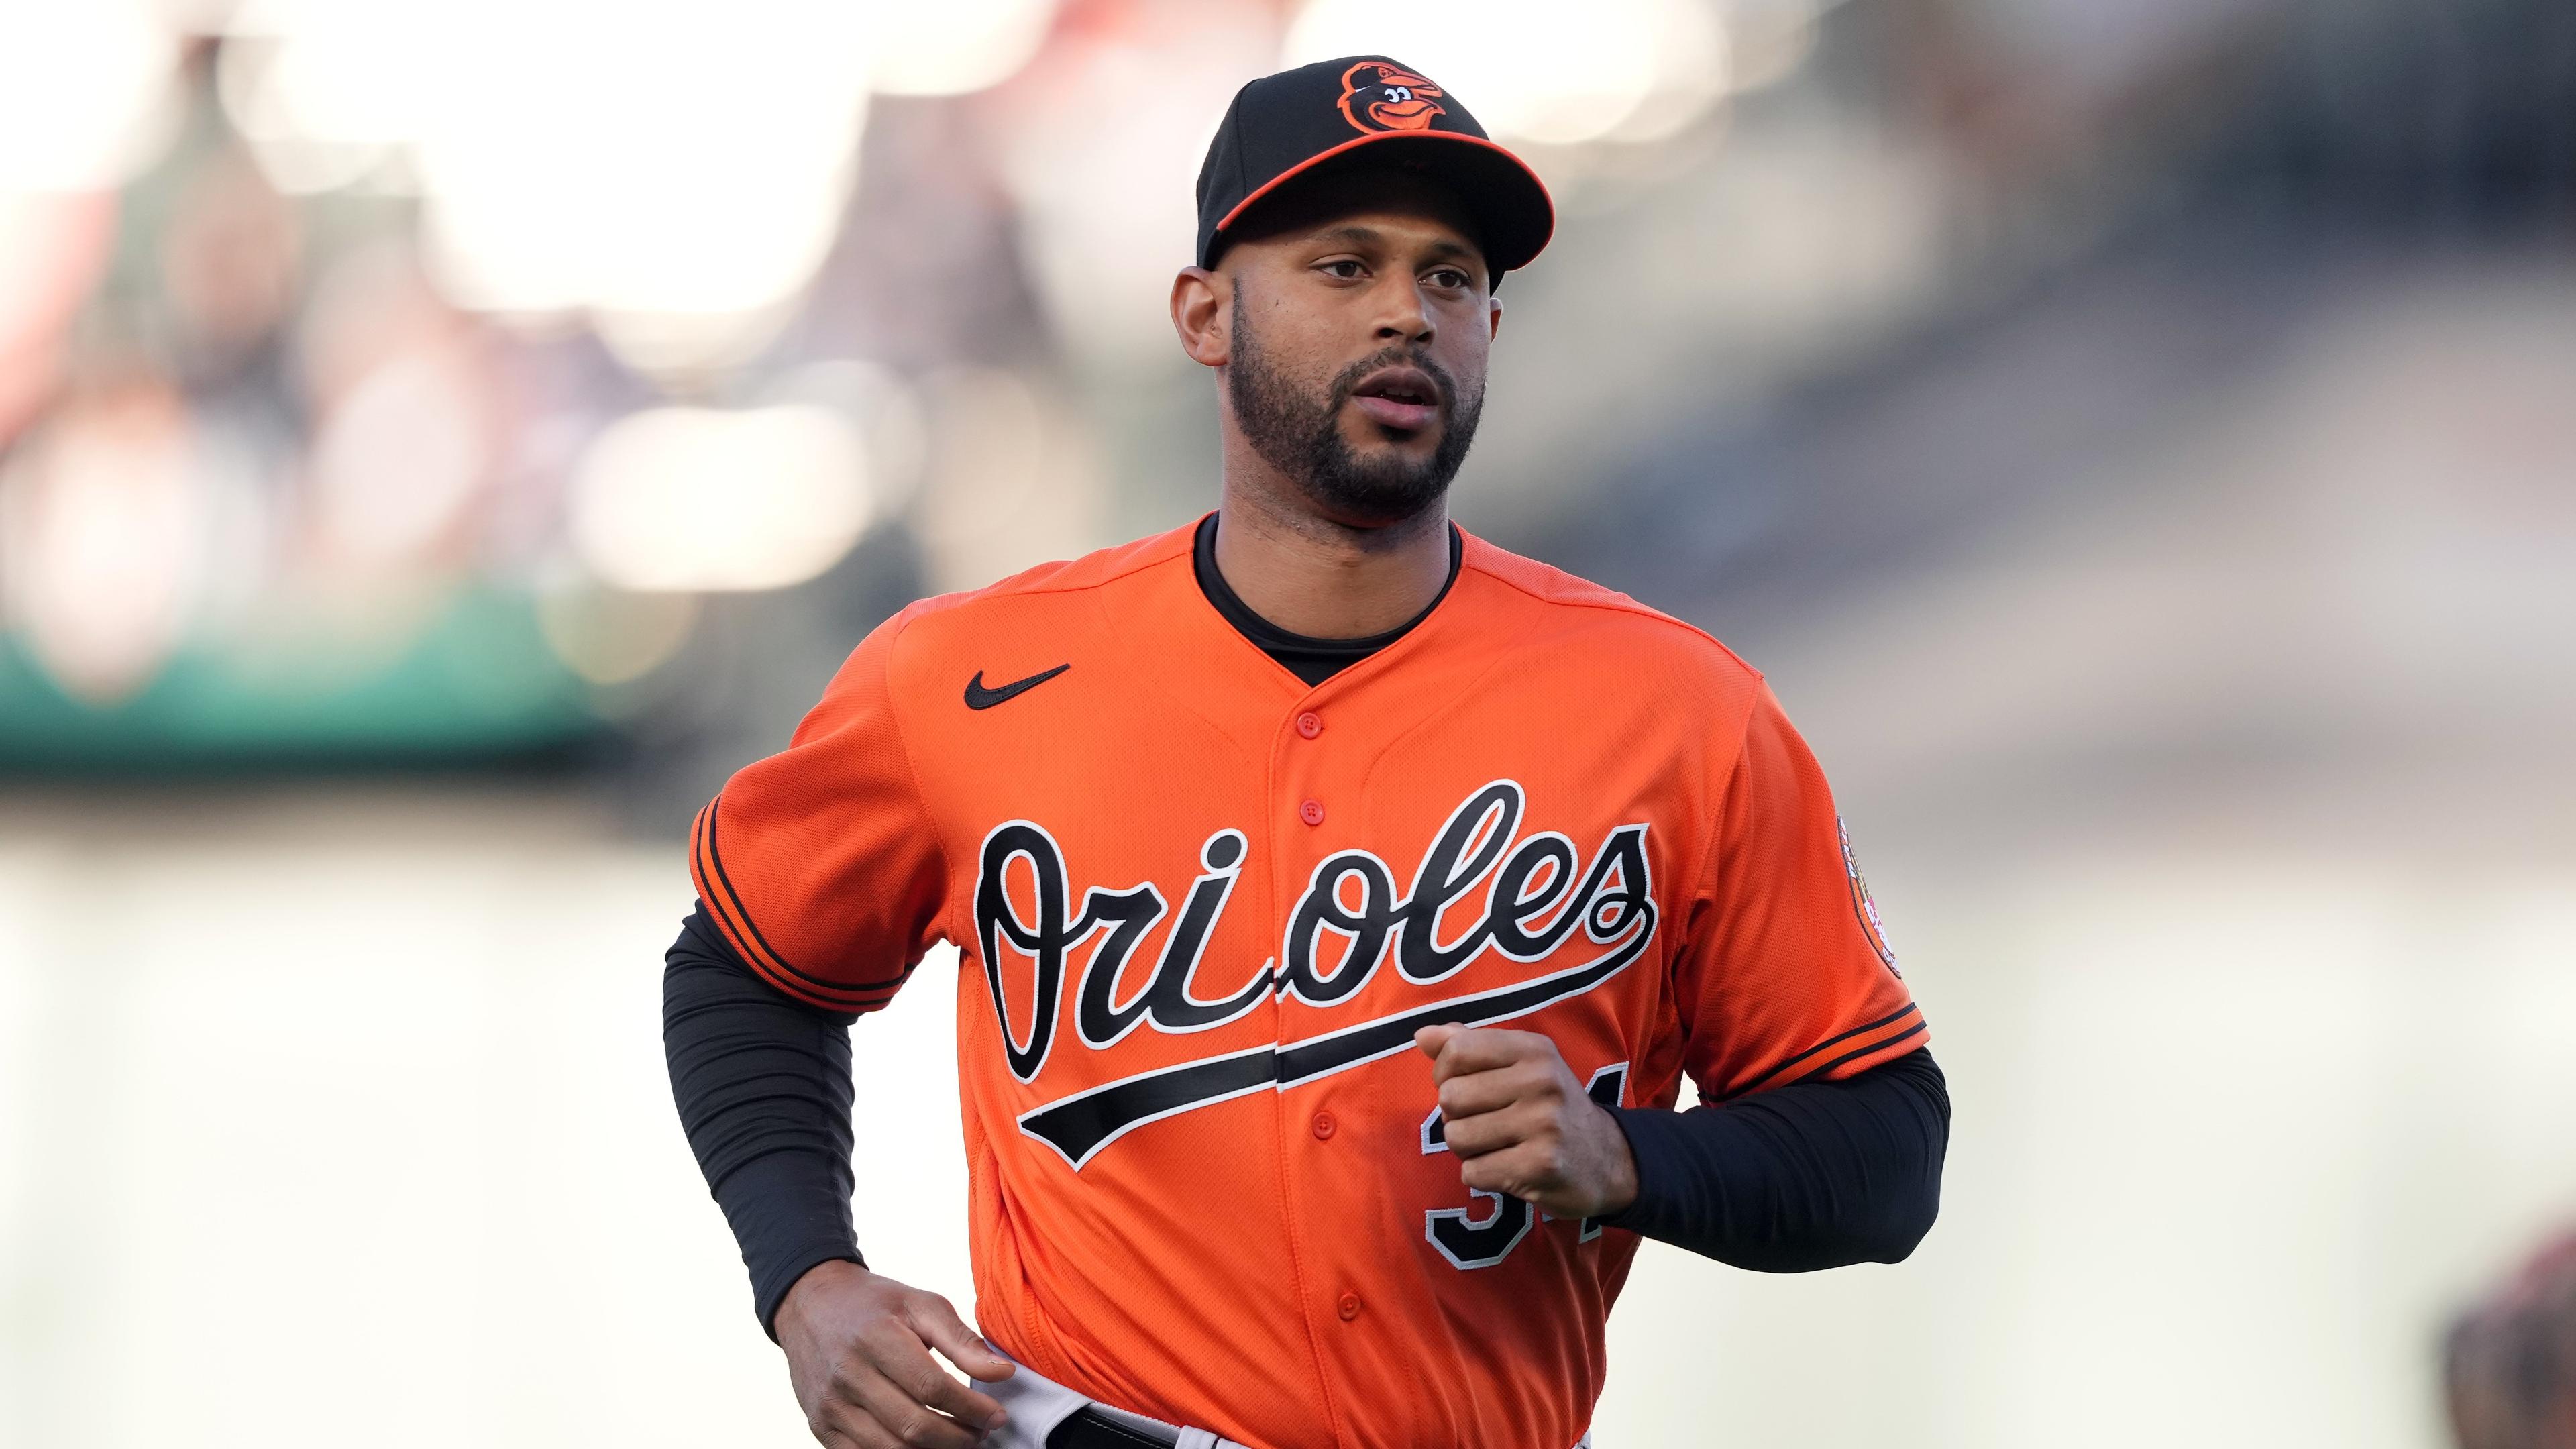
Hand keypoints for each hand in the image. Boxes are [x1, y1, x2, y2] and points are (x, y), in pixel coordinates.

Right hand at [775, 1260, 1014, 1447]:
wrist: (809, 1304)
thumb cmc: (872, 1303)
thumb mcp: (921, 1304)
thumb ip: (962, 1340)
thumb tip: (1002, 1373)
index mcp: (875, 1338)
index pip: (932, 1388)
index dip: (971, 1409)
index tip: (997, 1415)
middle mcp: (847, 1375)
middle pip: (913, 1425)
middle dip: (959, 1438)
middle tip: (982, 1432)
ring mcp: (830, 1405)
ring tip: (959, 1440)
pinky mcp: (820, 1426)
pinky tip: (923, 1447)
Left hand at [1413, 1025, 1638, 1220]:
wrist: (1608, 1161)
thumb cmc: (1549, 1108)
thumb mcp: (1521, 1066)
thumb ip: (1470, 1046)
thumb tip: (1423, 1035)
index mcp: (1534, 1049)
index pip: (1456, 1050)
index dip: (1444, 1073)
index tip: (1463, 1086)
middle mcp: (1542, 1080)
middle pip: (1450, 1097)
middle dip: (1457, 1117)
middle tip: (1487, 1123)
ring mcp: (1544, 1124)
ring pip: (1457, 1137)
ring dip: (1468, 1149)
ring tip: (1498, 1146)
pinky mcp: (1541, 1165)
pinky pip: (1473, 1172)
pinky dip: (1481, 1175)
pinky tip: (1508, 1168)